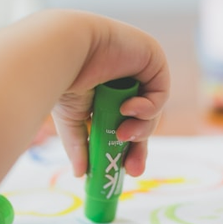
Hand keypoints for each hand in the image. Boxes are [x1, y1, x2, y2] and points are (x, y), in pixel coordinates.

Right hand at [51, 15, 169, 177]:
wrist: (65, 49)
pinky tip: (130, 109)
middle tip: (133, 169)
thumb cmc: (62, 78)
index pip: (124, 125)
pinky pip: (160, 94)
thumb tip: (81, 174)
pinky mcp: (153, 59)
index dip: (127, 149)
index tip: (125, 171)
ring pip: (152, 112)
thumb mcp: (72, 120)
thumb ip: (80, 146)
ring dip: (141, 128)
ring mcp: (140, 69)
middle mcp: (124, 80)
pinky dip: (148, 108)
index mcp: (106, 93)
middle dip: (139, 147)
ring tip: (123, 134)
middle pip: (142, 122)